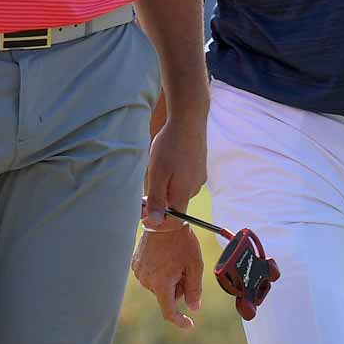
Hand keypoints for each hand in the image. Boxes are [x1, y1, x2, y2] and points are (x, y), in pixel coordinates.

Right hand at [132, 224, 203, 329]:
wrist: (164, 220)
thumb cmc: (181, 242)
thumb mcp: (194, 265)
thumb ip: (194, 289)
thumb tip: (193, 308)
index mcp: (161, 284)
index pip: (169, 312)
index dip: (180, 321)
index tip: (189, 325)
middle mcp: (147, 281)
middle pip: (166, 296)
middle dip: (177, 288)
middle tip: (185, 270)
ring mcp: (139, 272)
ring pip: (158, 286)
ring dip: (168, 279)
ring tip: (174, 259)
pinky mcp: (136, 264)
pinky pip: (150, 275)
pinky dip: (159, 272)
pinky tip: (165, 256)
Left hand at [142, 109, 206, 224]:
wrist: (189, 120)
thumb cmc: (170, 145)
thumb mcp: (157, 172)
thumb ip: (156, 198)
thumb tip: (155, 222)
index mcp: (183, 193)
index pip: (173, 221)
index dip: (157, 223)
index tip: (143, 215)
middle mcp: (194, 188)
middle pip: (175, 207)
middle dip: (159, 203)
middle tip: (144, 189)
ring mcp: (199, 177)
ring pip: (179, 192)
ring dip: (167, 188)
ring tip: (157, 169)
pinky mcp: (200, 167)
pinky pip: (185, 180)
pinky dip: (174, 177)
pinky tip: (169, 162)